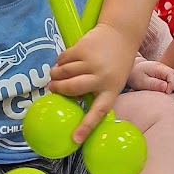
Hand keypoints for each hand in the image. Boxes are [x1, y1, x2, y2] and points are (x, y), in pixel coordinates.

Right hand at [49, 23, 136, 142]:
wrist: (120, 34)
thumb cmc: (115, 63)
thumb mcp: (112, 81)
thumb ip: (95, 91)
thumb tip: (69, 101)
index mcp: (111, 90)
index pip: (98, 112)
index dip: (86, 127)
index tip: (75, 139)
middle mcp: (102, 77)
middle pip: (71, 88)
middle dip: (58, 89)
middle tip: (52, 88)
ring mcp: (92, 62)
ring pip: (64, 72)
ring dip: (55, 74)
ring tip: (56, 74)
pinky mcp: (82, 48)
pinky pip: (63, 59)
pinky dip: (59, 62)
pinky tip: (62, 62)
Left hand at [127, 58, 173, 106]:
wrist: (134, 70)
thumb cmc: (137, 75)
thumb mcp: (142, 80)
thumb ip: (154, 83)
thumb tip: (166, 88)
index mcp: (159, 68)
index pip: (171, 74)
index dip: (172, 84)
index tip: (168, 93)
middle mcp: (167, 71)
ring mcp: (169, 76)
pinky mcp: (169, 81)